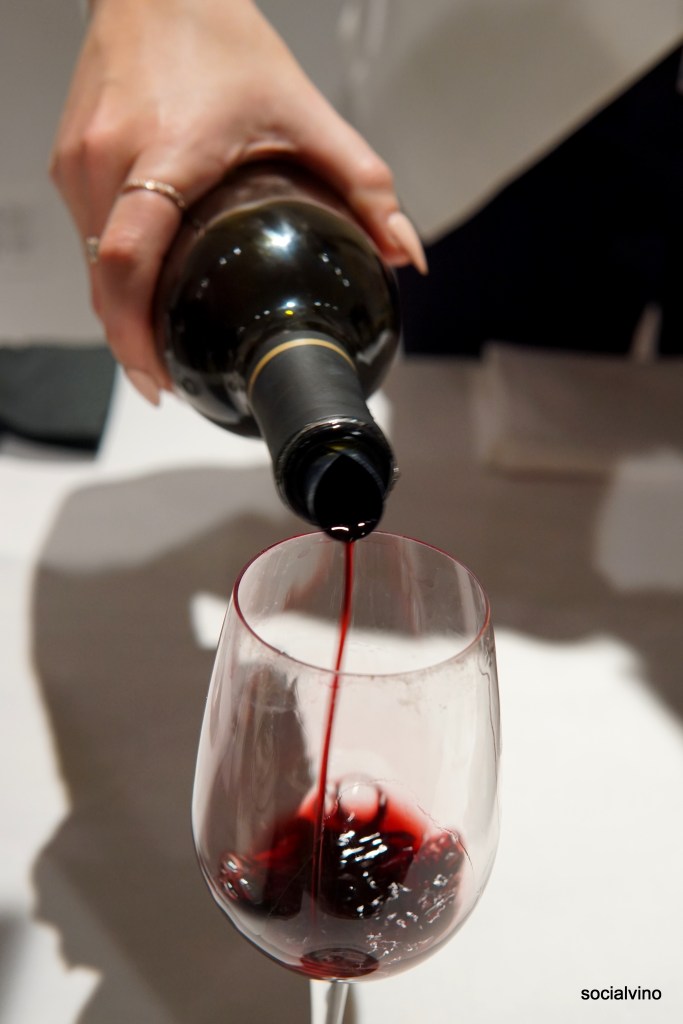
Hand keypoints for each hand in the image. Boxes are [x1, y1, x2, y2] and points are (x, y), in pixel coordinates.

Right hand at [51, 0, 425, 402]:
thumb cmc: (217, 37)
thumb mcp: (304, 113)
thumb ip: (364, 185)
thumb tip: (403, 252)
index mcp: (164, 154)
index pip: (130, 261)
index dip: (137, 332)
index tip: (160, 376)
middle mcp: (106, 161)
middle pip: (105, 281)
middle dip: (132, 342)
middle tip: (167, 379)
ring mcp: (77, 164)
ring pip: (91, 267)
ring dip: (122, 312)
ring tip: (158, 341)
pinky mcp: (67, 163)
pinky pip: (86, 239)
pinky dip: (114, 275)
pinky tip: (144, 288)